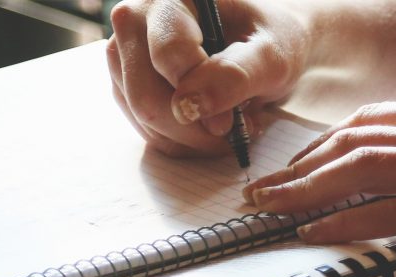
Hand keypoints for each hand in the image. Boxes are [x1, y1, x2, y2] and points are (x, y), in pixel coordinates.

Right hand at [106, 0, 310, 156]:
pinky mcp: (126, 83)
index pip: (168, 55)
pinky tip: (210, 126)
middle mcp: (135, 18)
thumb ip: (237, 74)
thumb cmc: (270, 39)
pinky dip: (181, 140)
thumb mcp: (272, 54)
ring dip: (190, 137)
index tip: (234, 119)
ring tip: (228, 124)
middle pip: (146, 96)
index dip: (202, 95)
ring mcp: (124, 53)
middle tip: (235, 130)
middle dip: (194, 127)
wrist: (263, 42)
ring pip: (143, 119)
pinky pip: (145, 129)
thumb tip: (190, 106)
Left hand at [243, 100, 395, 267]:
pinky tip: (317, 233)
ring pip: (363, 170)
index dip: (323, 144)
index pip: (372, 120)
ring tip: (272, 210)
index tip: (295, 165)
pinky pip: (394, 213)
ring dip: (306, 191)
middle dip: (299, 166)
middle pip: (354, 140)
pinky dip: (346, 222)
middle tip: (262, 190)